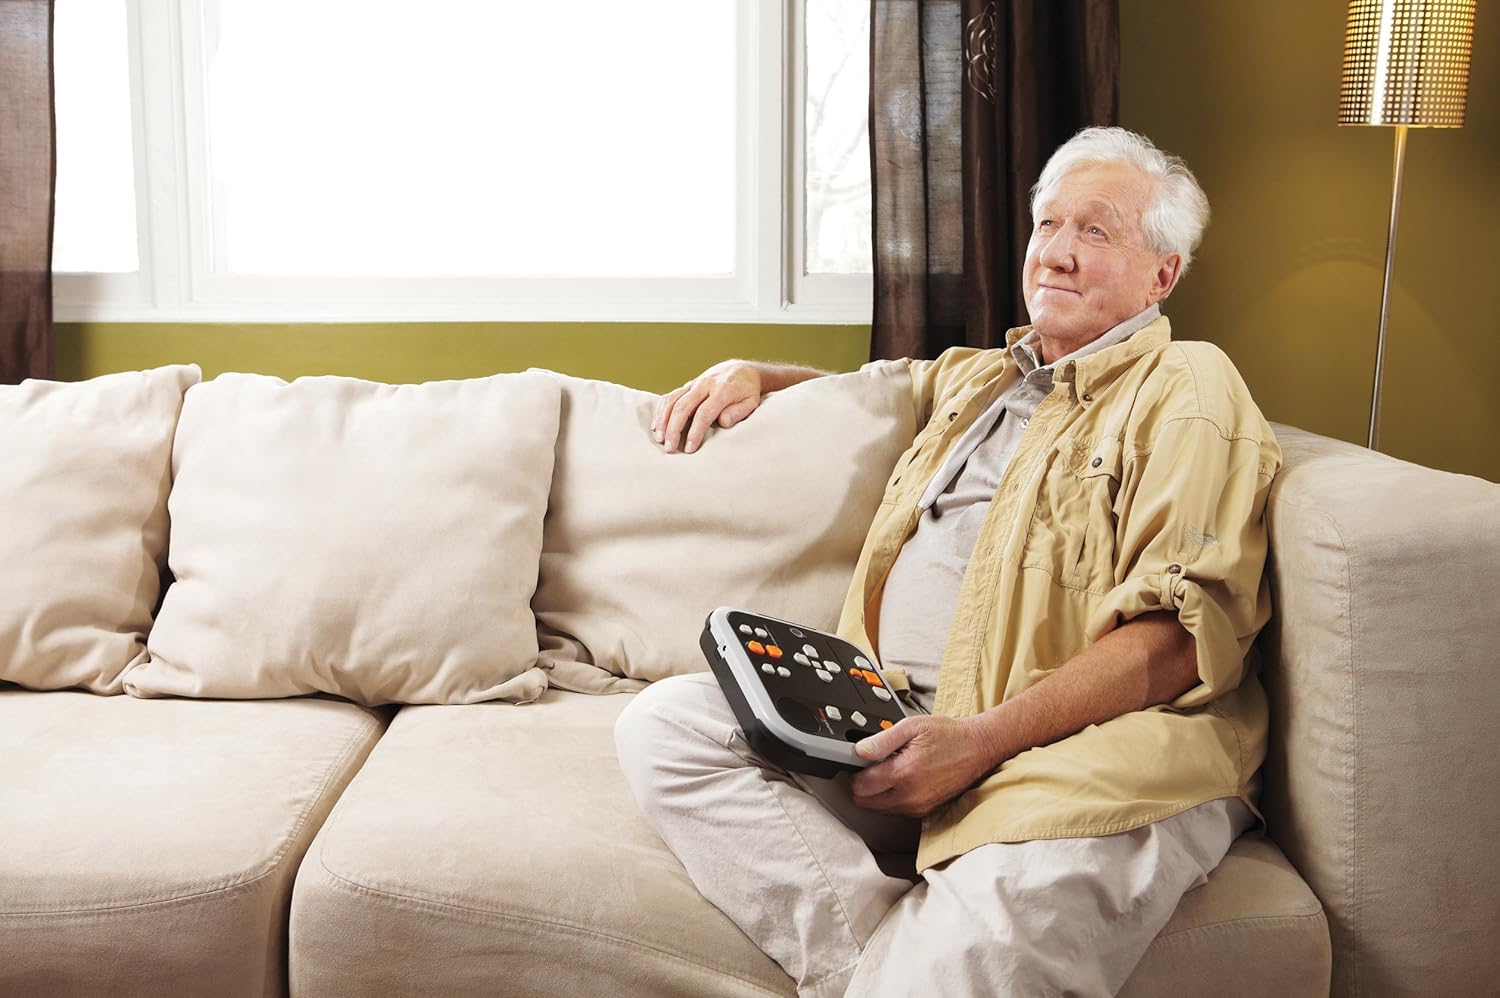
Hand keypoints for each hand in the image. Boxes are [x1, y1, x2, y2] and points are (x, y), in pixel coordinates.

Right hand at [652, 361, 764, 453]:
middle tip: (670, 448)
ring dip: (663, 420)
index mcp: (722, 390)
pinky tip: (656, 425)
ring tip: (659, 438)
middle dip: (674, 429)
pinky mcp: (688, 385)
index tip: (690, 448)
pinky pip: (670, 396)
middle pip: (683, 406)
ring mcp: (694, 384)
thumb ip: (738, 412)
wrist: (741, 370)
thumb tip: (723, 422)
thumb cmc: (747, 391)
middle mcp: (705, 385)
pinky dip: (660, 411)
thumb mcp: (751, 402)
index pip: (704, 413)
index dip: (695, 432)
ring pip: (672, 400)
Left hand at [849, 714, 995, 817]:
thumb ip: (882, 740)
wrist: (978, 748)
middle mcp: (910, 795)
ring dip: (876, 793)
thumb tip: (859, 751)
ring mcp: (918, 806)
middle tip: (871, 766)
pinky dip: (891, 798)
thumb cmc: (948, 735)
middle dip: (862, 785)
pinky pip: (896, 810)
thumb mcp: (912, 726)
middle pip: (865, 802)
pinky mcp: (925, 811)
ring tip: (889, 770)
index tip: (859, 761)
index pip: (860, 786)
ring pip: (879, 808)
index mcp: (903, 773)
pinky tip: (900, 780)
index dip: (855, 772)